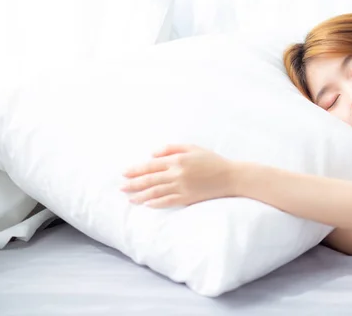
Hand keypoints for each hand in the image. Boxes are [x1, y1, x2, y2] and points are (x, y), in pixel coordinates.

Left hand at [121, 144, 236, 207]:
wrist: (230, 176)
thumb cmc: (212, 160)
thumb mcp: (192, 148)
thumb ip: (171, 148)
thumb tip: (152, 154)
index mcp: (177, 160)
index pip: (150, 165)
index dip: (135, 170)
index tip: (124, 173)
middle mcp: (177, 173)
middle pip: (149, 180)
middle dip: (133, 184)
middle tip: (121, 188)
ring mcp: (182, 187)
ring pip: (155, 192)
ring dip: (140, 195)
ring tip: (130, 198)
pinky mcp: (188, 198)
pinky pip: (168, 201)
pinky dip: (156, 203)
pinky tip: (147, 204)